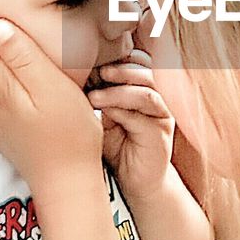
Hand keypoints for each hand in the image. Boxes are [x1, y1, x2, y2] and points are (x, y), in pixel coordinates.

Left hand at [87, 49, 173, 204]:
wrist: (136, 182)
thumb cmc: (118, 147)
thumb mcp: (103, 115)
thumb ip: (99, 94)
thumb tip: (77, 73)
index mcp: (144, 86)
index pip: (137, 60)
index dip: (116, 57)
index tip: (88, 62)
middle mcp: (158, 96)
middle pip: (145, 69)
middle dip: (118, 69)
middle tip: (94, 74)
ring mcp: (162, 114)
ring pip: (146, 90)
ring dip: (119, 90)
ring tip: (95, 95)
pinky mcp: (162, 133)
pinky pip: (145, 114)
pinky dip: (122, 110)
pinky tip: (104, 113)